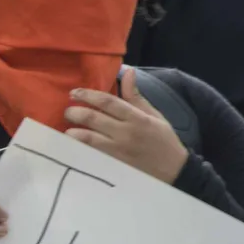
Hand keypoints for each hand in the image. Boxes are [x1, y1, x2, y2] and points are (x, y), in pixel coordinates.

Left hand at [65, 67, 188, 183]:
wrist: (175, 171)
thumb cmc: (163, 140)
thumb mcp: (154, 115)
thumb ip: (135, 96)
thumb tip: (127, 72)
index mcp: (137, 118)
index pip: (107, 101)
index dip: (87, 94)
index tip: (74, 92)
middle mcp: (126, 133)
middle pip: (92, 118)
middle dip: (74, 112)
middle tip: (68, 111)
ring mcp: (118, 150)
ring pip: (87, 138)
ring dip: (72, 132)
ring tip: (68, 129)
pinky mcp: (114, 164)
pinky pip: (91, 154)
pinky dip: (79, 148)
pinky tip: (73, 145)